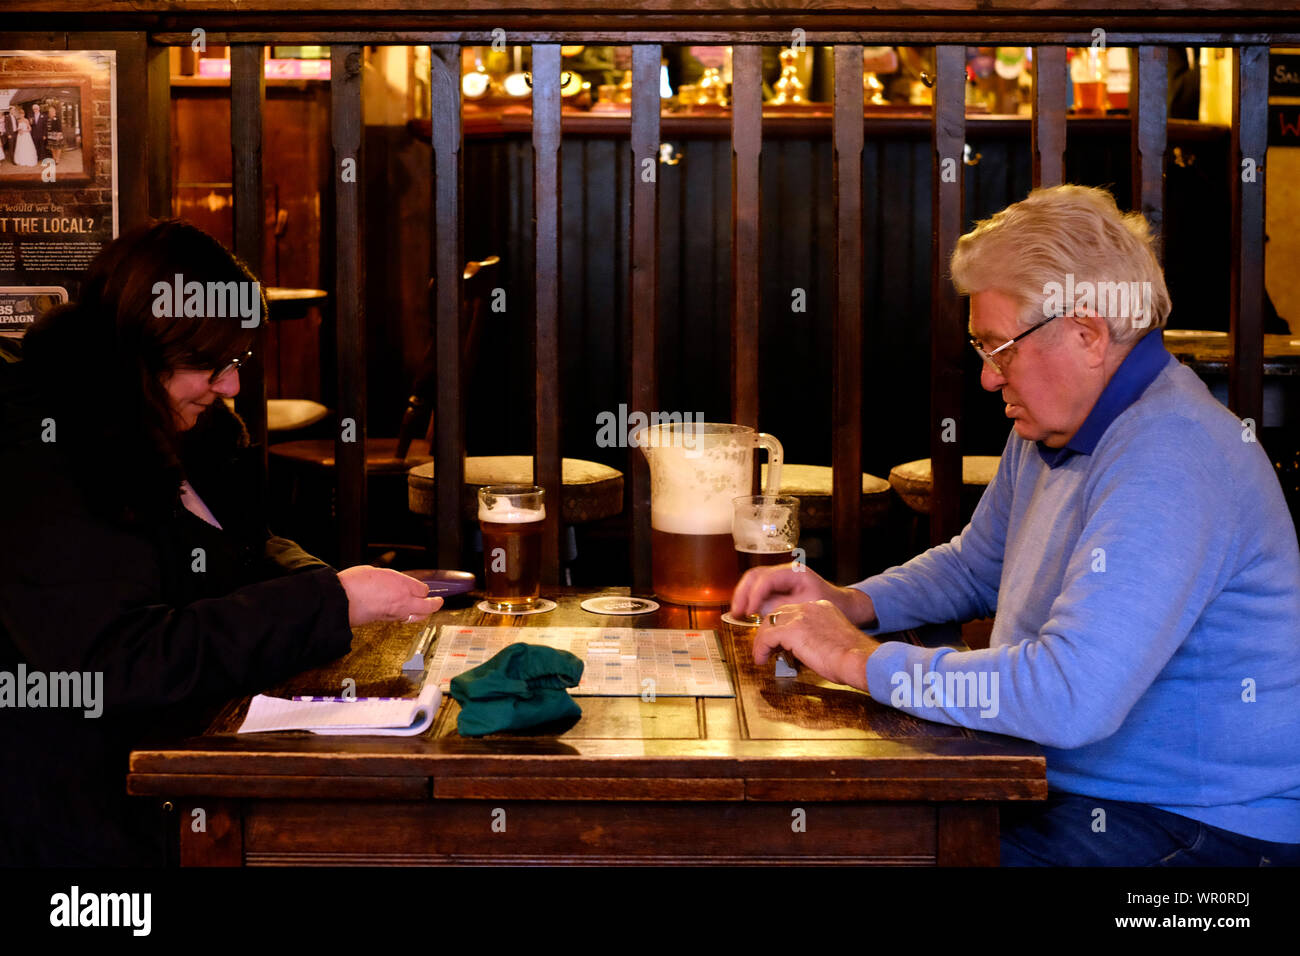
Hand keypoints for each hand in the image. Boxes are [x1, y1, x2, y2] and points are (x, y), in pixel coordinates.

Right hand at [337, 566, 442, 625]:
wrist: (343, 600)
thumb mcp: (376, 571)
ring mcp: (396, 613)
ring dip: (423, 613)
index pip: (423, 589)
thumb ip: (389, 577)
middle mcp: (403, 600)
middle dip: (435, 604)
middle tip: (439, 601)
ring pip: (417, 616)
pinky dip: (407, 617)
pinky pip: (403, 619)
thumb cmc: (356, 583)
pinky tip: (406, 614)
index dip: (423, 588)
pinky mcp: (386, 621)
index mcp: (403, 584)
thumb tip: (391, 580)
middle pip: (428, 606)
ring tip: (427, 611)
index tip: (422, 588)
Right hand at [730, 562, 877, 627]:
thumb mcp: (807, 608)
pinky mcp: (780, 588)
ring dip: (744, 596)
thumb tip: (761, 611)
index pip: (766, 579)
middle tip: (737, 611)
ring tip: (739, 613)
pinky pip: (760, 590)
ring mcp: (782, 579)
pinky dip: (751, 600)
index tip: (750, 610)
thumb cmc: (833, 606)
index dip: (755, 594)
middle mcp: (786, 572)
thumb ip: (783, 607)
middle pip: (755, 576)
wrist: (846, 607)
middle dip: (743, 593)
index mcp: (795, 573)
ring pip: (754, 582)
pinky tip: (748, 613)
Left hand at [753, 599, 880, 691]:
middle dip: (769, 631)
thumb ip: (818, 638)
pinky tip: (761, 660)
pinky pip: (767, 637)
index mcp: (822, 607)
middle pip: (778, 614)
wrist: (859, 659)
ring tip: (761, 655)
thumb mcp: (834, 640)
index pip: (794, 612)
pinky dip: (761, 649)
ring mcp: (800, 617)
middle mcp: (810, 607)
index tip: (778, 642)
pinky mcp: (792, 630)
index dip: (782, 627)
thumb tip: (804, 650)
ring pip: (769, 623)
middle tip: (766, 647)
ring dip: (762, 640)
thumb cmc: (853, 658)